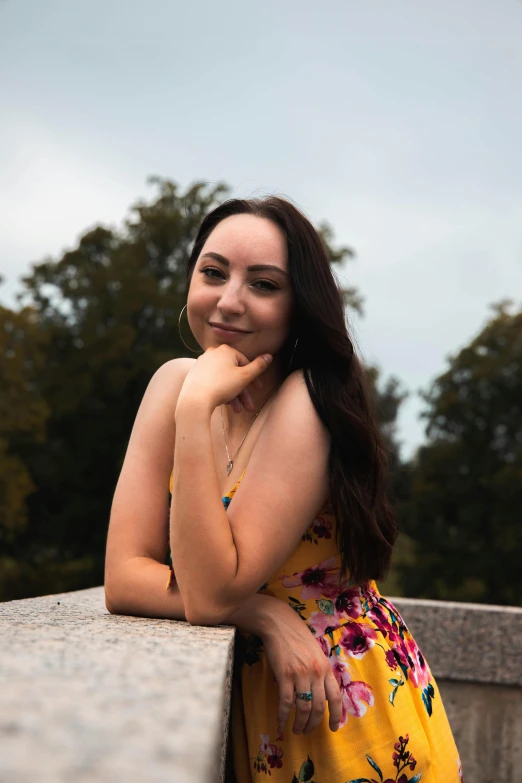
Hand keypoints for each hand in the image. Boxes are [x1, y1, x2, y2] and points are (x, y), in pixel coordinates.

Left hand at [176, 344, 271, 414]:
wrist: (194, 400)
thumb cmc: (221, 387)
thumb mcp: (245, 377)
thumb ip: (259, 366)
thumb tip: (269, 356)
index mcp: (225, 350)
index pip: (245, 363)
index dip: (253, 379)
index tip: (258, 391)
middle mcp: (213, 353)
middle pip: (234, 373)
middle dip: (243, 392)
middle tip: (249, 406)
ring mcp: (202, 363)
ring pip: (224, 379)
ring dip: (233, 395)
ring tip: (237, 410)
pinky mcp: (195, 374)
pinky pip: (213, 382)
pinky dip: (221, 392)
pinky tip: (224, 405)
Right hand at [262, 607, 341, 737]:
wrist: (279, 623)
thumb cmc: (297, 636)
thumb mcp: (315, 652)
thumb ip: (319, 671)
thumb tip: (318, 692)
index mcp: (325, 667)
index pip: (336, 697)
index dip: (336, 716)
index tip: (333, 728)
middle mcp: (315, 673)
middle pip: (319, 707)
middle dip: (314, 724)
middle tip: (307, 731)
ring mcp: (300, 675)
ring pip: (303, 708)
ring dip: (300, 723)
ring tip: (296, 730)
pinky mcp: (284, 675)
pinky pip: (285, 702)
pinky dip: (283, 716)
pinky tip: (280, 723)